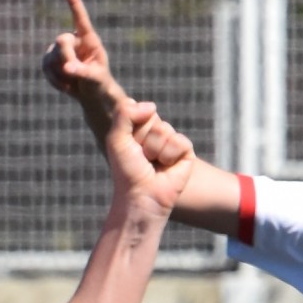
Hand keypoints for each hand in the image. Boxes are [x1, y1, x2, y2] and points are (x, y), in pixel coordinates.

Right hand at [42, 0, 119, 104]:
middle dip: (65, 57)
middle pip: (61, 42)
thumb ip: (83, 71)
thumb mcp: (96, 78)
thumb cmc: (99, 82)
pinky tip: (65, 85)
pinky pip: (45, 67)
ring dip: (60, 73)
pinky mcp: (50, 60)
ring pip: (51, 57)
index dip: (73, 3)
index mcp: (89, 39)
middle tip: (71, 72)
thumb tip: (68, 68)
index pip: (80, 18)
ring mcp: (60, 50)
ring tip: (73, 83)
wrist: (91, 93)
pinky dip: (54, 79)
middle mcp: (73, 40)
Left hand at [105, 99, 193, 215]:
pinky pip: (180, 141)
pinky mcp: (186, 153)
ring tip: (153, 164)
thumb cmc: (127, 171)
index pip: (140, 111)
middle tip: (141, 157)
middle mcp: (156, 134)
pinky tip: (167, 168)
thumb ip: (125, 114)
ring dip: (155, 149)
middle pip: (153, 119)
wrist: (142, 196)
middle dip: (144, 138)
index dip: (133, 127)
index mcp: (139, 129)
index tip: (129, 145)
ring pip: (165, 130)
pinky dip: (170, 155)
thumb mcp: (116, 139)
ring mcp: (171, 143)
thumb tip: (152, 106)